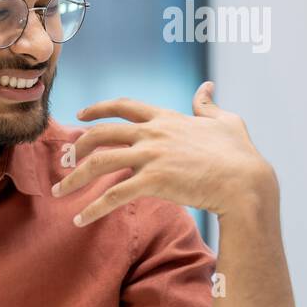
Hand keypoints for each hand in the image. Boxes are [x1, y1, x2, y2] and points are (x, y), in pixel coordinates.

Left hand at [51, 81, 276, 225]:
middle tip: (65, 159)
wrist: (247, 183)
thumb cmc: (240, 155)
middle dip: (78, 145)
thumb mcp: (227, 120)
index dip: (99, 108)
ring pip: (99, 164)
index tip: (80, 114)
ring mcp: (151, 156)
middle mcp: (153, 134)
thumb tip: (207, 87)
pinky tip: (80, 220)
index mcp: (166, 118)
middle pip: (102, 133)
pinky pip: (113, 196)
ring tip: (59, 192)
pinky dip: (93, 209)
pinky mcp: (153, 181)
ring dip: (74, 179)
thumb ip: (209, 105)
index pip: (125, 106)